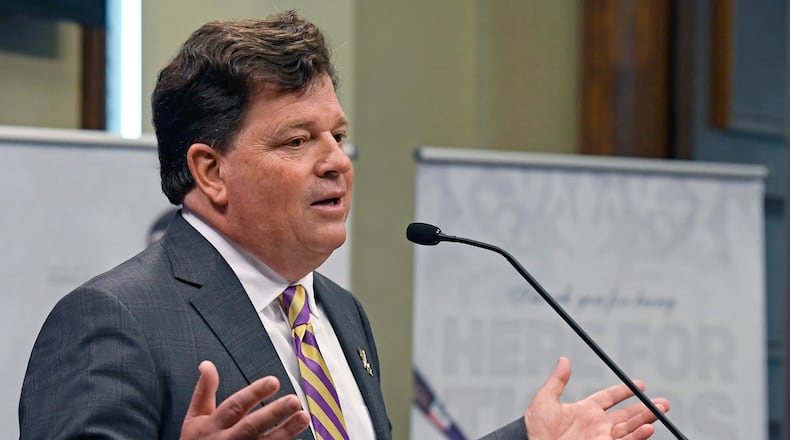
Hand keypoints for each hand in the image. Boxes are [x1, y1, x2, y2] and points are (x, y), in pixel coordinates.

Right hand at [180, 360, 309, 438]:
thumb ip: (204, 391)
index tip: (274, 381)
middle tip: (294, 400)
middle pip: (252, 426)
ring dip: (286, 431)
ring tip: (304, 417)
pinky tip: (301, 438)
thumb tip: (207, 364)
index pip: (236, 406)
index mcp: (213, 425)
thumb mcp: (194, 418)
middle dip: (274, 413)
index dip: (254, 393)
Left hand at [524, 357, 669, 439]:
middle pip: (626, 414)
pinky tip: (648, 428)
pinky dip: (637, 436)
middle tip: (662, 402)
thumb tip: (564, 360)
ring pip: (629, 428)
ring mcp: (601, 438)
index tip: (640, 384)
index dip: (624, 390)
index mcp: (584, 410)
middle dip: (644, 407)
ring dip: (645, 419)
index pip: (609, 397)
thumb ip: (558, 381)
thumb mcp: (545, 400)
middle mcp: (596, 425)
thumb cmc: (536, 430)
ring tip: (660, 410)